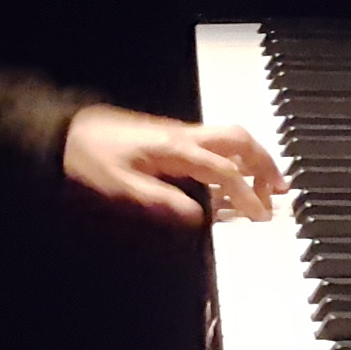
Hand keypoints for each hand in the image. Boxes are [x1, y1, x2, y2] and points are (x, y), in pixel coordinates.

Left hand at [62, 105, 286, 225]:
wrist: (69, 131)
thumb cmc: (92, 157)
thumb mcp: (122, 187)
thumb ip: (161, 202)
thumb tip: (197, 218)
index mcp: (175, 149)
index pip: (224, 171)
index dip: (247, 194)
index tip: (261, 215)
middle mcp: (183, 135)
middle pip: (240, 141)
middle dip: (265, 164)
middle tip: (281, 190)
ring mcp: (180, 132)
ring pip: (231, 136)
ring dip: (255, 157)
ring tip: (270, 182)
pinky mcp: (173, 135)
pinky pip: (216, 141)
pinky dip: (237, 156)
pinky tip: (236, 174)